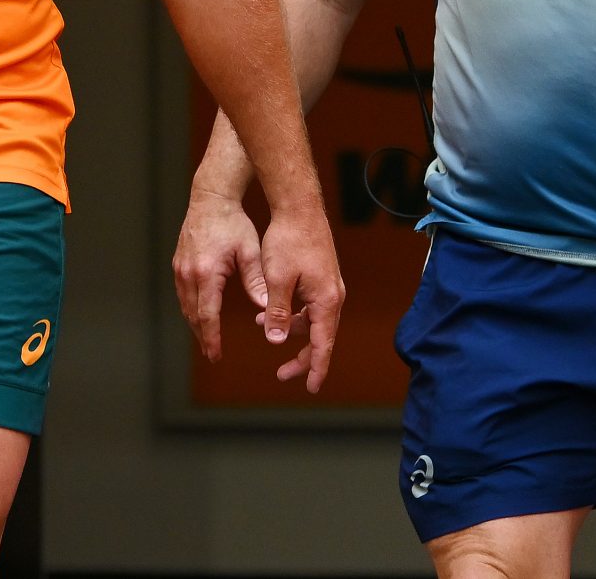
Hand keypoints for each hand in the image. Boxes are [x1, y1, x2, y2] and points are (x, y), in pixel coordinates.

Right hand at [172, 188, 265, 363]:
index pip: (207, 315)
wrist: (211, 198)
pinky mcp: (178, 263)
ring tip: (206, 340)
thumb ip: (257, 281)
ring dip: (195, 325)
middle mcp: (188, 273)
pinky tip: (198, 315)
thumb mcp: (250, 252)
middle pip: (192, 315)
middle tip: (212, 355)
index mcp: (207, 273)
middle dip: (202, 336)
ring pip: (185, 305)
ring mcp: (180, 268)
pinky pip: (182, 294)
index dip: (211, 338)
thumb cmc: (233, 223)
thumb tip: (266, 308)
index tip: (216, 355)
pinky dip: (190, 308)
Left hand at [256, 206, 345, 392]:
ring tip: (263, 328)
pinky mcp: (321, 278)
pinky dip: (291, 312)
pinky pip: (309, 306)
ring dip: (290, 329)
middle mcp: (333, 296)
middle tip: (282, 374)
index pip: (323, 345)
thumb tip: (275, 340)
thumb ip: (277, 312)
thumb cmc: (288, 240)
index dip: (316, 368)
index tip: (310, 388)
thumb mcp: (277, 280)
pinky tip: (268, 310)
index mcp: (326, 300)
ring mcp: (329, 287)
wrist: (299, 207)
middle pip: (320, 337)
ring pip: (313, 321)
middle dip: (302, 357)